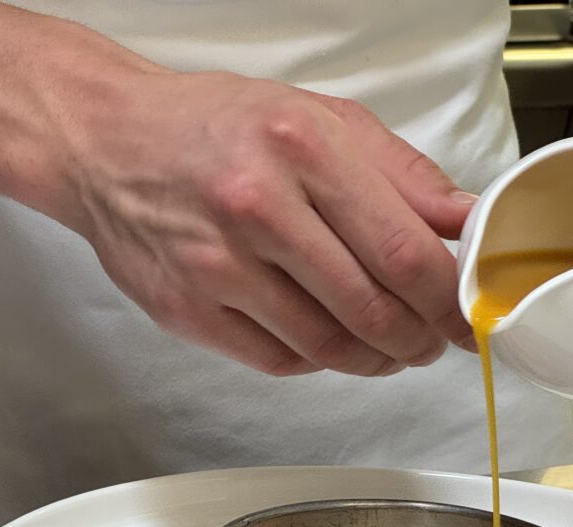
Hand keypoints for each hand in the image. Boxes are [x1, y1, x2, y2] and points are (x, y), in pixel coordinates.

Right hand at [29, 62, 476, 376]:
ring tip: (389, 347)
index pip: (405, 253)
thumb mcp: (319, 119)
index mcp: (302, 148)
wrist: (105, 142)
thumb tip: (466, 222)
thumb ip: (401, 174)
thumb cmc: (211, 126)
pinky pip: (279, 361)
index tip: (466, 316)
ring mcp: (217, 266)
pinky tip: (329, 341)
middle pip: (373, 309)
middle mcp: (258, 207)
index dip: (450, 301)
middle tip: (432, 341)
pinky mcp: (187, 310)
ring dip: (375, 359)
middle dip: (420, 339)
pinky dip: (319, 360)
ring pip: (328, 346)